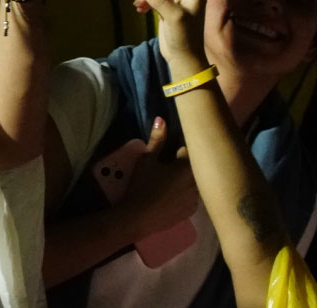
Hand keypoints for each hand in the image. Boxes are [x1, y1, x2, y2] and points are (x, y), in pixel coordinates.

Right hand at [121, 118, 198, 238]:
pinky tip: (173, 195)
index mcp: (188, 167)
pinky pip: (193, 197)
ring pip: (195, 183)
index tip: (174, 147)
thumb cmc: (142, 185)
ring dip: (187, 179)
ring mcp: (196, 199)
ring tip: (172, 179)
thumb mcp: (147, 160)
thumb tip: (162, 119)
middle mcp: (197, 183)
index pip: (191, 150)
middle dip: (187, 162)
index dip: (181, 146)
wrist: (139, 217)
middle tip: (173, 161)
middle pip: (196, 167)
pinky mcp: (191, 211)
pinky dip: (186, 193)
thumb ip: (157, 140)